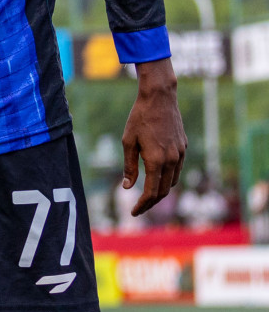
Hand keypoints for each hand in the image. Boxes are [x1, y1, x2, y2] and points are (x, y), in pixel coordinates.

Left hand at [121, 58, 185, 215]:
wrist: (159, 99)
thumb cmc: (139, 118)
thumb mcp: (128, 142)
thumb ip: (129, 166)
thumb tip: (127, 187)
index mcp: (156, 160)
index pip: (151, 192)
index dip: (142, 205)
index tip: (133, 212)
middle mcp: (172, 160)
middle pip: (163, 191)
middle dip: (150, 203)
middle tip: (138, 209)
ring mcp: (180, 154)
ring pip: (172, 182)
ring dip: (160, 192)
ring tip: (146, 197)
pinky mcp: (184, 148)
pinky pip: (177, 170)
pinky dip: (167, 179)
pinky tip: (157, 179)